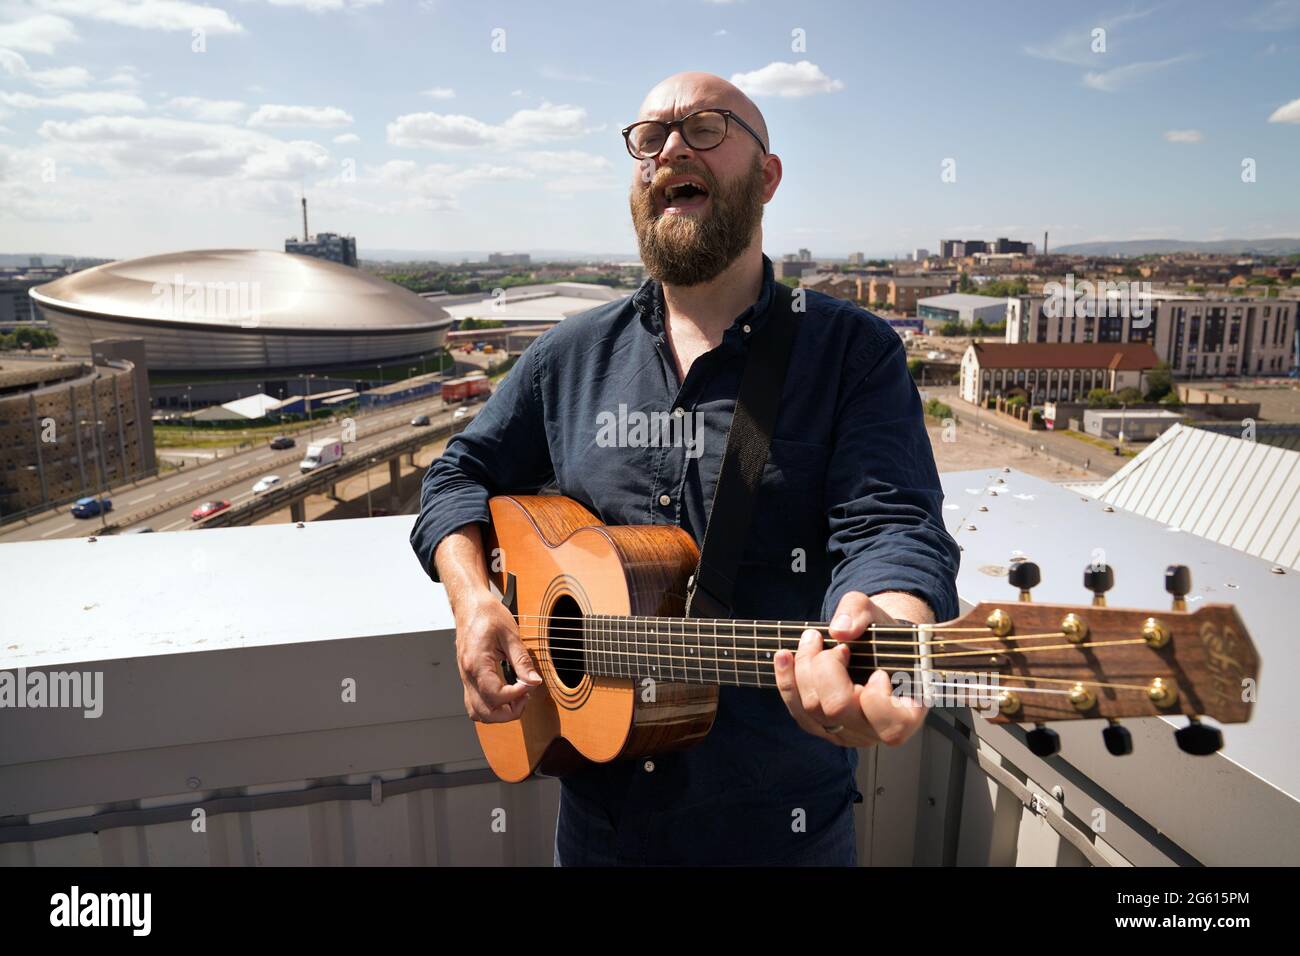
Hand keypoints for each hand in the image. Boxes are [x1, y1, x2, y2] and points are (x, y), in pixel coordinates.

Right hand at [454, 592, 542, 721]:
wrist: (470, 605)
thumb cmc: (487, 614)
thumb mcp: (510, 634)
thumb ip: (522, 660)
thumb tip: (534, 681)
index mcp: (477, 663)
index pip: (496, 695)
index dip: (517, 695)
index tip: (530, 684)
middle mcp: (467, 674)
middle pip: (484, 712)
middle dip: (508, 712)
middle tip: (525, 697)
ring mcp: (465, 678)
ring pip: (477, 712)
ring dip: (498, 712)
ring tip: (516, 697)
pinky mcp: (468, 678)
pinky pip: (475, 703)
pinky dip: (491, 706)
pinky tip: (506, 694)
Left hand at [773, 591, 927, 747]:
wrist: (871, 648)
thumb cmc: (880, 635)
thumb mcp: (875, 613)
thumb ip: (860, 614)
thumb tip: (839, 629)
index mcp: (906, 714)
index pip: (890, 724)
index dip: (877, 695)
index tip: (878, 672)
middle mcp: (874, 730)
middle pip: (838, 709)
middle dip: (826, 668)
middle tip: (836, 645)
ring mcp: (845, 732)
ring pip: (812, 711)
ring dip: (802, 671)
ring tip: (808, 640)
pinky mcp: (821, 727)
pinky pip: (798, 711)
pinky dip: (787, 682)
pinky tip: (784, 657)